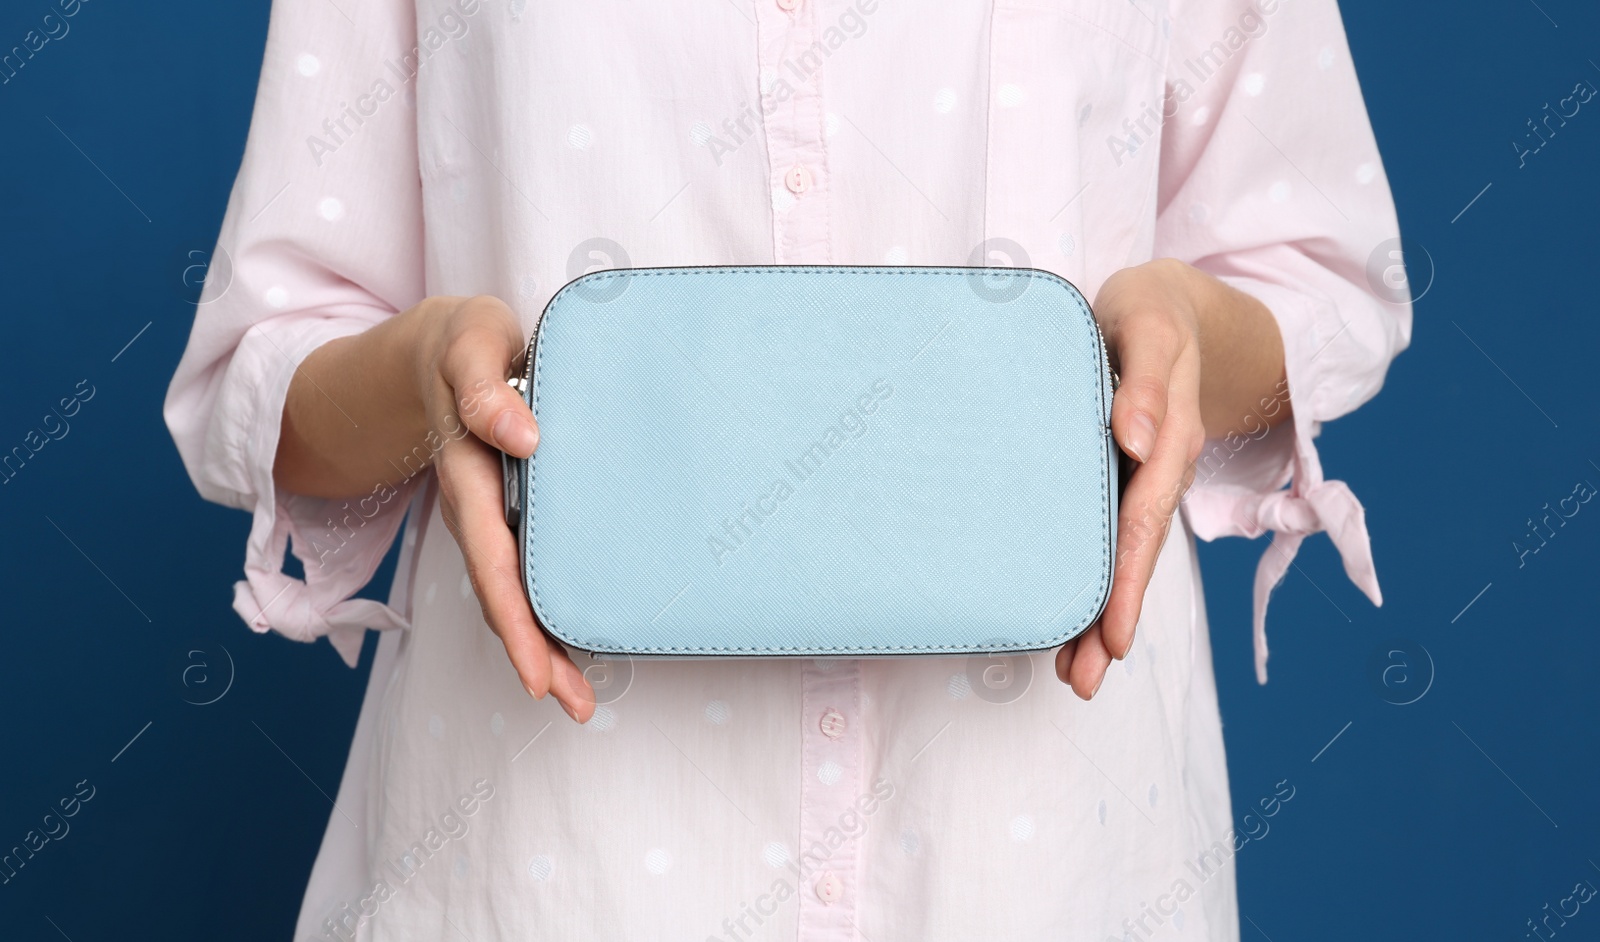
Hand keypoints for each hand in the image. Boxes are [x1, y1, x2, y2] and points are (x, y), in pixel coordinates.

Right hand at [409, 295, 596, 721]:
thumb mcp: (469, 344)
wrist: (438, 346)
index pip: (493, 560)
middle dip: (537, 654)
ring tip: (582, 696)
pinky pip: (526, 570)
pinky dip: (548, 610)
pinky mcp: (509, 512)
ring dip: (545, 644)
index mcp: (469, 476)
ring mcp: (491, 516)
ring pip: (515, 592)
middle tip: (578, 706)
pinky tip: (581, 638)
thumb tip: (524, 436)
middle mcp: (476, 508)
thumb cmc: (463, 341)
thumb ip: (484, 387)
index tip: (538, 673)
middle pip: (504, 595)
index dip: (515, 620)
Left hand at [1054, 260, 1236, 699]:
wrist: (1168, 308)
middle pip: (1134, 555)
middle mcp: (1157, 470)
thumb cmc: (1150, 313)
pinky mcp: (1121, 479)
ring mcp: (1141, 479)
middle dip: (1111, 621)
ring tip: (1075, 675)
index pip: (1143, 520)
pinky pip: (1110, 537)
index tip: (1114, 636)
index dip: (1128, 579)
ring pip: (1123, 557)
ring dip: (1102, 617)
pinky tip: (1070, 622)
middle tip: (1083, 680)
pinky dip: (1094, 581)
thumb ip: (1146, 380)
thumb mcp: (1149, 327)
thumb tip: (1137, 439)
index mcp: (1166, 440)